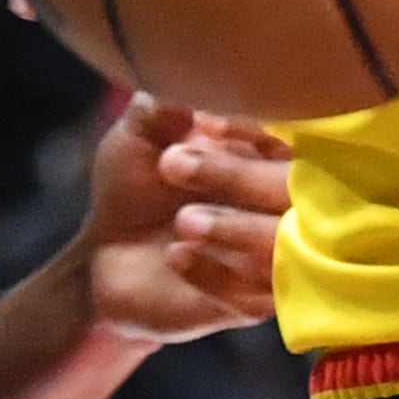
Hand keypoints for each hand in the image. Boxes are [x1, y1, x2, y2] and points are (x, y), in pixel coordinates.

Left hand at [81, 96, 289, 337]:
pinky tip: (176, 254)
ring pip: (282, 244)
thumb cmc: (135, 183)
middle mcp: (280, 203)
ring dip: (234, 228)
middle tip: (174, 163)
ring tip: (183, 220)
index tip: (201, 126)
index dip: (248, 129)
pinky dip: (217, 274)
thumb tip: (184, 96)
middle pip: (292, 189)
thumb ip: (158, 109)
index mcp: (263, 153)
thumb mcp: (139, 135)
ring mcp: (271, 255)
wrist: (107, 256)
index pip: (282, 135)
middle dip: (238, 175)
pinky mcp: (253, 302)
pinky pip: (256, 294)